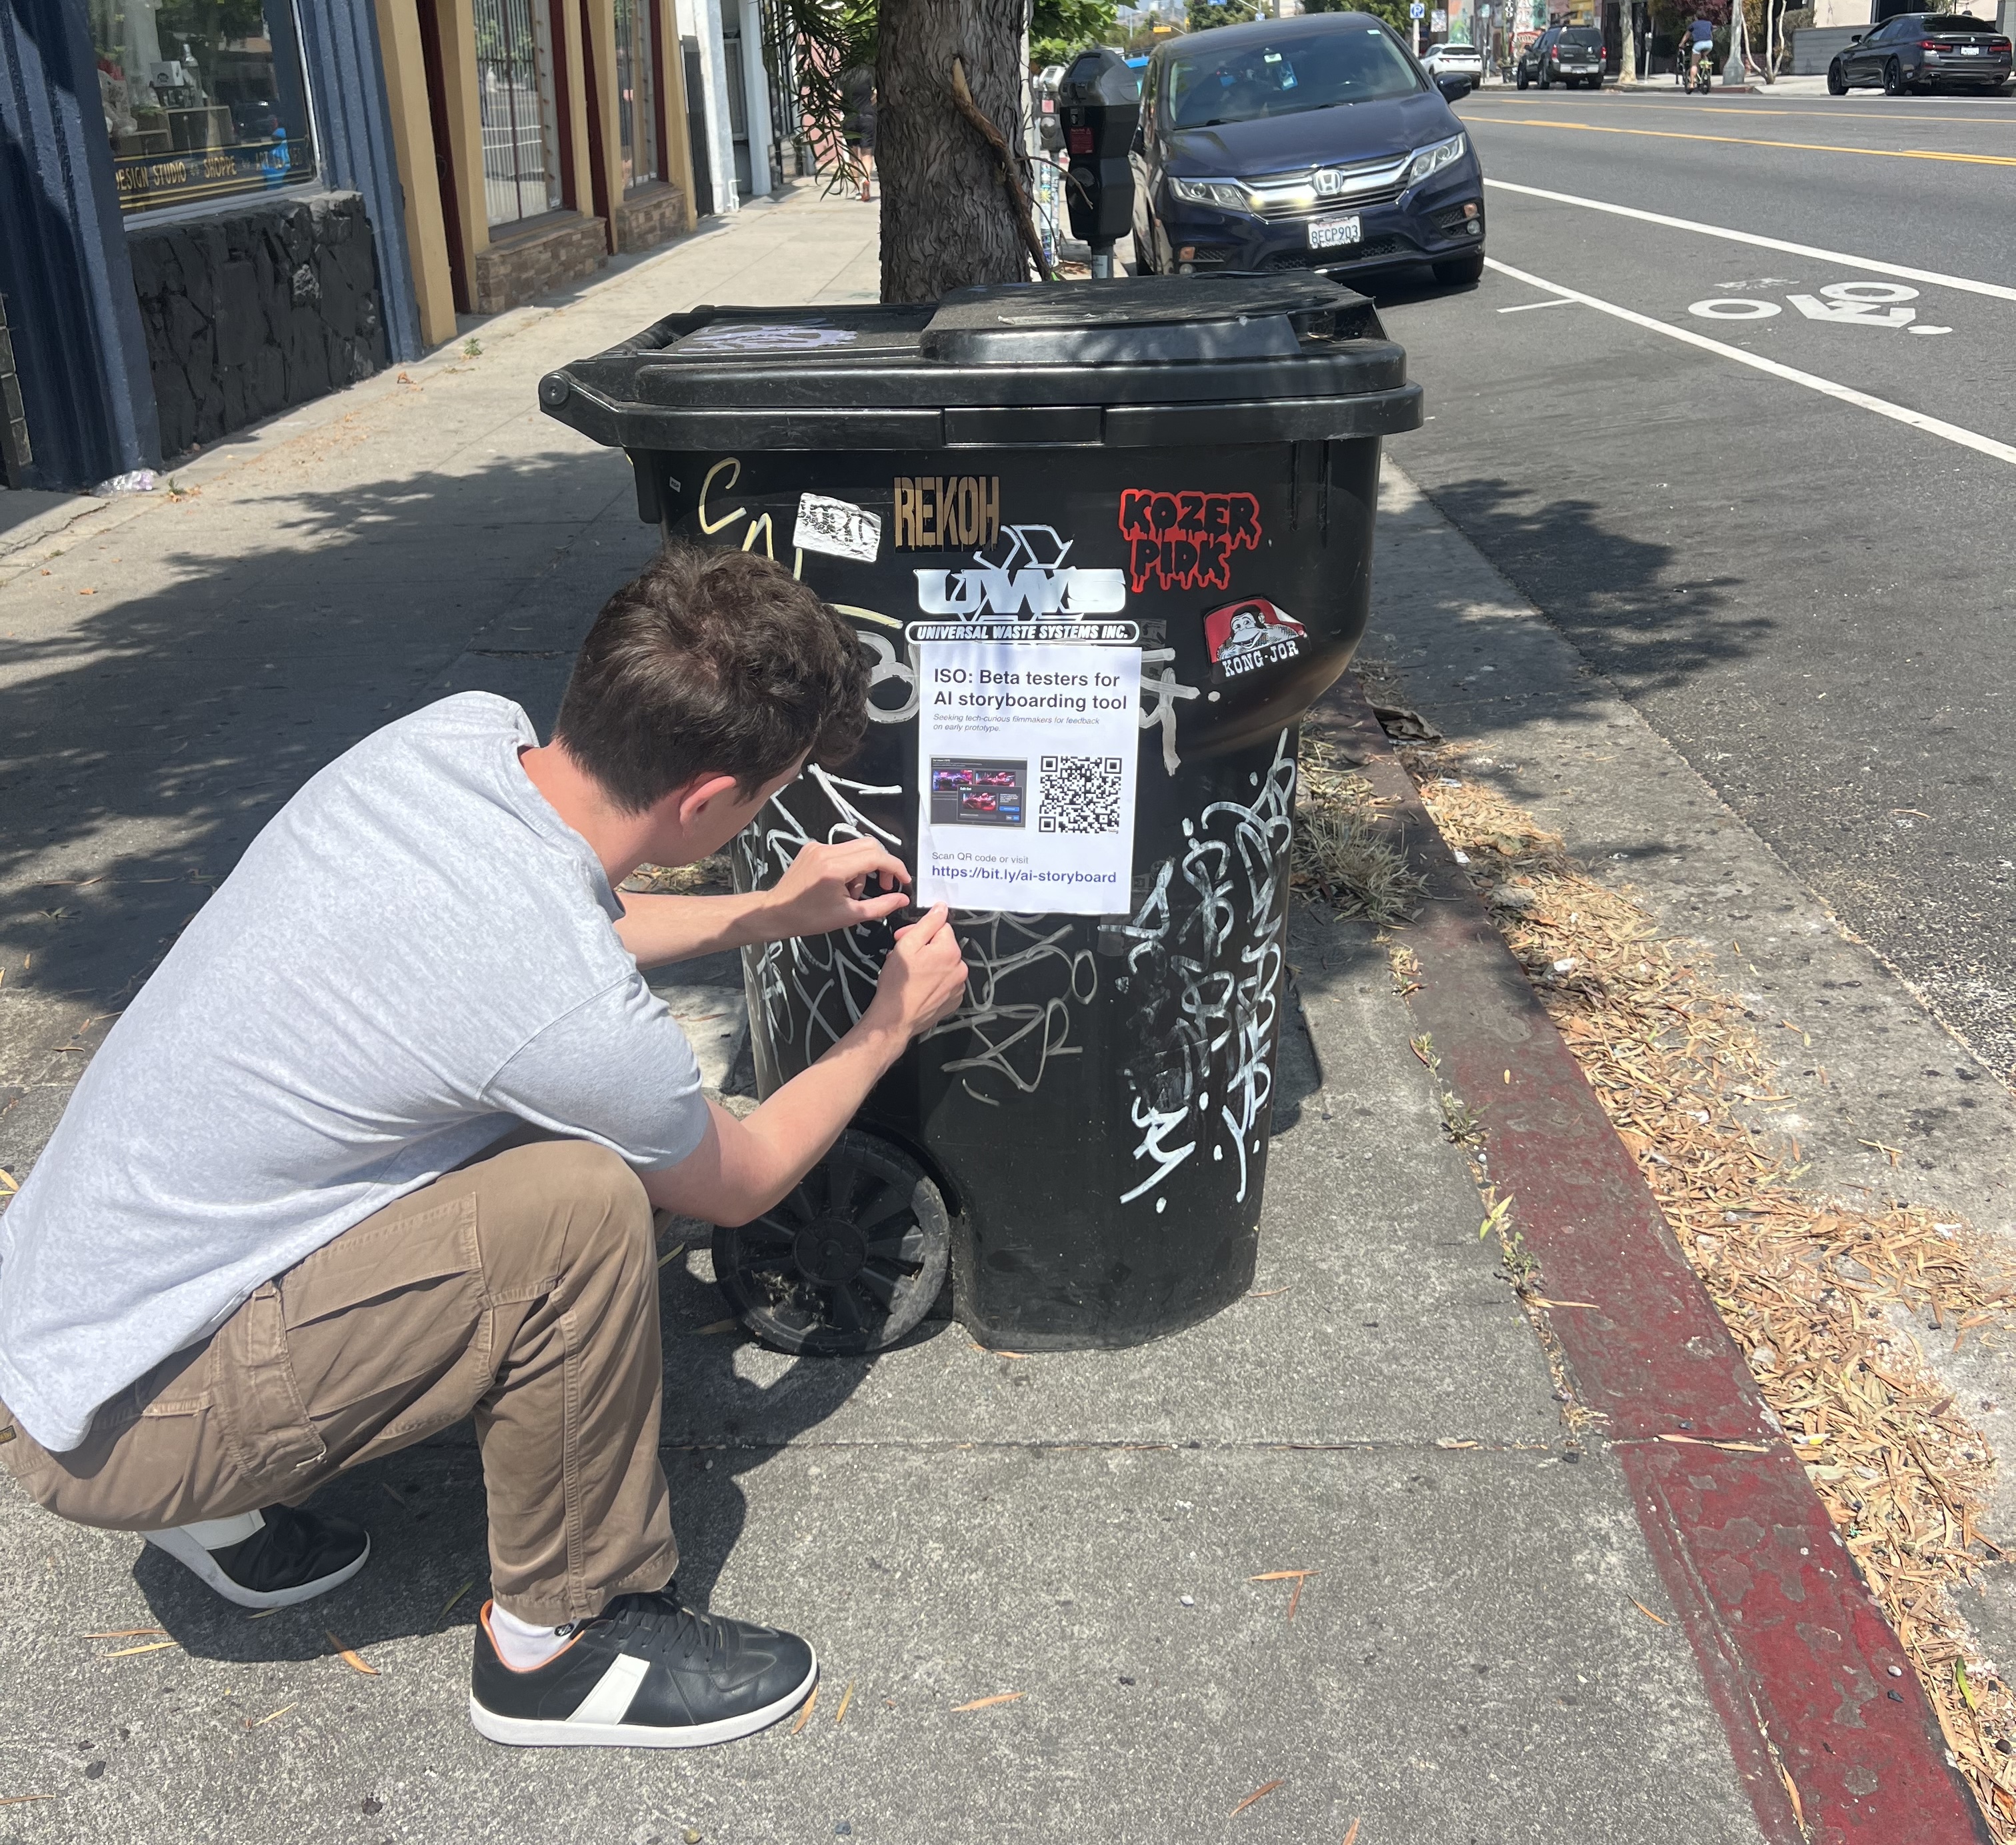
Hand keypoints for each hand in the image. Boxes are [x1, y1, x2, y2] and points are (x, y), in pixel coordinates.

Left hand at [766, 838, 911, 939]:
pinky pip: (842, 850)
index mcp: (834, 868)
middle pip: (870, 846)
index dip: (895, 868)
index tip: (903, 880)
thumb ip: (880, 906)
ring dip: (865, 867)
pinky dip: (850, 865)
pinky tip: (842, 884)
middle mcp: (826, 852)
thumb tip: (901, 898)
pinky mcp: (813, 848)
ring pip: (857, 847)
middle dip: (883, 865)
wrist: (776, 912)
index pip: (876, 857)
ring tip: (855, 891)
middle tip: (884, 885)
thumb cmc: (807, 917)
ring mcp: (818, 847)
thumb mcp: (848, 916)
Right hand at [864, 905, 967, 1040]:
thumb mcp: (907, 945)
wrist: (895, 1019)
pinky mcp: (953, 1000)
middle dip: (923, 946)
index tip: (902, 938)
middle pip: (943, 945)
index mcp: (950, 951)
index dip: (919, 930)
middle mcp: (960, 967)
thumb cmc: (897, 984)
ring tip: (909, 973)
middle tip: (902, 956)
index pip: (940, 926)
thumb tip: (941, 908)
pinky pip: (945, 981)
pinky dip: (933, 980)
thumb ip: (927, 923)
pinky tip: (918, 985)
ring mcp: (958, 986)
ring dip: (928, 963)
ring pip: (944, 963)